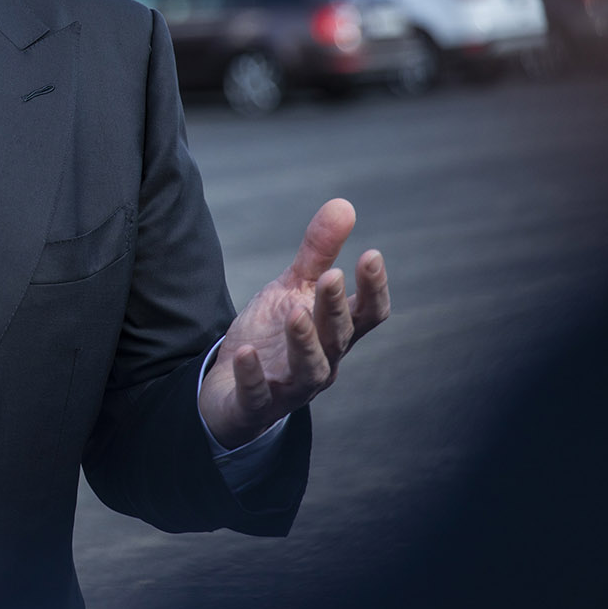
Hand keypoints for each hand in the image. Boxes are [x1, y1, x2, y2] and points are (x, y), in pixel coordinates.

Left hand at [197, 198, 389, 448]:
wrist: (233, 388)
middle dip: (334, 308)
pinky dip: (253, 375)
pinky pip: (258, 394)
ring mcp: (291, 386)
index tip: (371, 255)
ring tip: (294, 313)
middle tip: (331, 277)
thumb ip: (318, 253)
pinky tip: (244, 352)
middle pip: (338, 337)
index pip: (367, 314)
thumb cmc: (274, 334)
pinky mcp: (256, 404)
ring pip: (309, 370)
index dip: (373, 289)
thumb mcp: (293, 288)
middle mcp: (323, 362)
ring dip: (304, 343)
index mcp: (336, 333)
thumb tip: (344, 204)